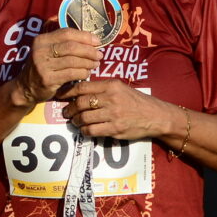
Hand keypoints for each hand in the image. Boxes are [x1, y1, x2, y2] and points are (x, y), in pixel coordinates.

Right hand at [15, 28, 101, 106]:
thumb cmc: (43, 67)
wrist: (25, 88)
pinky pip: (72, 74)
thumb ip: (63, 43)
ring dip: (88, 62)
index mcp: (41, 40)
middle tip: (99, 54)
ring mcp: (43, 65)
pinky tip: (87, 73)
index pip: (66, 33)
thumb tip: (90, 38)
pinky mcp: (47, 79)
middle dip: (89, 50)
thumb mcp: (47, 51)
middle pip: (71, 47)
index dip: (84, 36)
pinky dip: (83, 73)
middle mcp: (40, 51)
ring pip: (73, 61)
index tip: (97, 41)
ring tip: (95, 64)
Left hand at [60, 79, 178, 140]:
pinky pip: (92, 130)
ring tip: (75, 121)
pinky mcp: (115, 129)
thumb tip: (79, 91)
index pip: (83, 87)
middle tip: (66, 112)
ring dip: (76, 121)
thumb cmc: (136, 101)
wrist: (156, 116)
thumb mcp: (120, 88)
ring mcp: (113, 115)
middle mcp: (111, 98)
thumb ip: (102, 88)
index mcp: (111, 85)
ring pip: (84, 118)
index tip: (60, 96)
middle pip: (81, 103)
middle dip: (69, 109)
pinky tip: (85, 129)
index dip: (68, 92)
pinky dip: (84, 130)